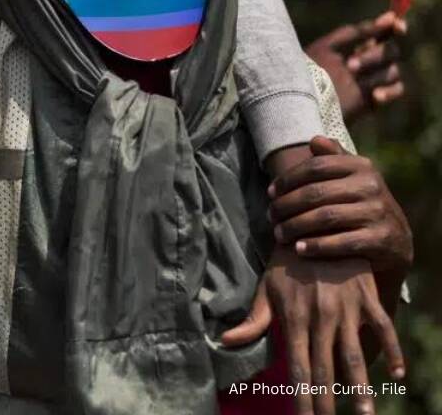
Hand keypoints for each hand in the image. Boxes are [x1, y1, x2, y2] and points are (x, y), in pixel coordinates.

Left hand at [222, 247, 403, 414]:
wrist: (312, 225)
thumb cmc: (286, 264)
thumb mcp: (266, 290)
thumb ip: (253, 321)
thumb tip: (224, 342)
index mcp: (294, 319)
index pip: (298, 368)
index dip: (301, 397)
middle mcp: (321, 317)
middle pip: (326, 369)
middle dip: (327, 402)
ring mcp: (346, 307)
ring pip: (355, 354)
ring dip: (360, 387)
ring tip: (364, 414)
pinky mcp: (366, 296)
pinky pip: (383, 327)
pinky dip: (392, 350)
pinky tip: (396, 375)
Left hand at [269, 136, 411, 282]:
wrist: (396, 239)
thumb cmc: (361, 202)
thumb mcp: (351, 177)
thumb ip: (334, 158)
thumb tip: (315, 139)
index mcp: (361, 166)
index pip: (315, 167)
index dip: (287, 179)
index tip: (270, 193)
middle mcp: (371, 186)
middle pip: (315, 193)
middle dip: (286, 205)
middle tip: (270, 217)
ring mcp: (378, 213)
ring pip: (325, 217)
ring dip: (295, 227)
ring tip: (279, 235)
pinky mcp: (382, 239)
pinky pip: (342, 242)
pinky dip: (317, 246)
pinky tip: (299, 250)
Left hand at [305, 12, 406, 122]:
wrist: (301, 100)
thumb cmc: (311, 70)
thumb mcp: (328, 47)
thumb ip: (357, 32)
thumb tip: (390, 16)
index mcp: (360, 44)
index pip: (386, 32)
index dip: (396, 27)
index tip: (396, 25)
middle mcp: (372, 60)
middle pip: (391, 51)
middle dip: (373, 56)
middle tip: (350, 66)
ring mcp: (376, 79)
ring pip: (394, 70)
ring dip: (376, 74)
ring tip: (352, 78)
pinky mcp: (377, 97)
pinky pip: (397, 89)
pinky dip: (389, 91)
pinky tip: (375, 95)